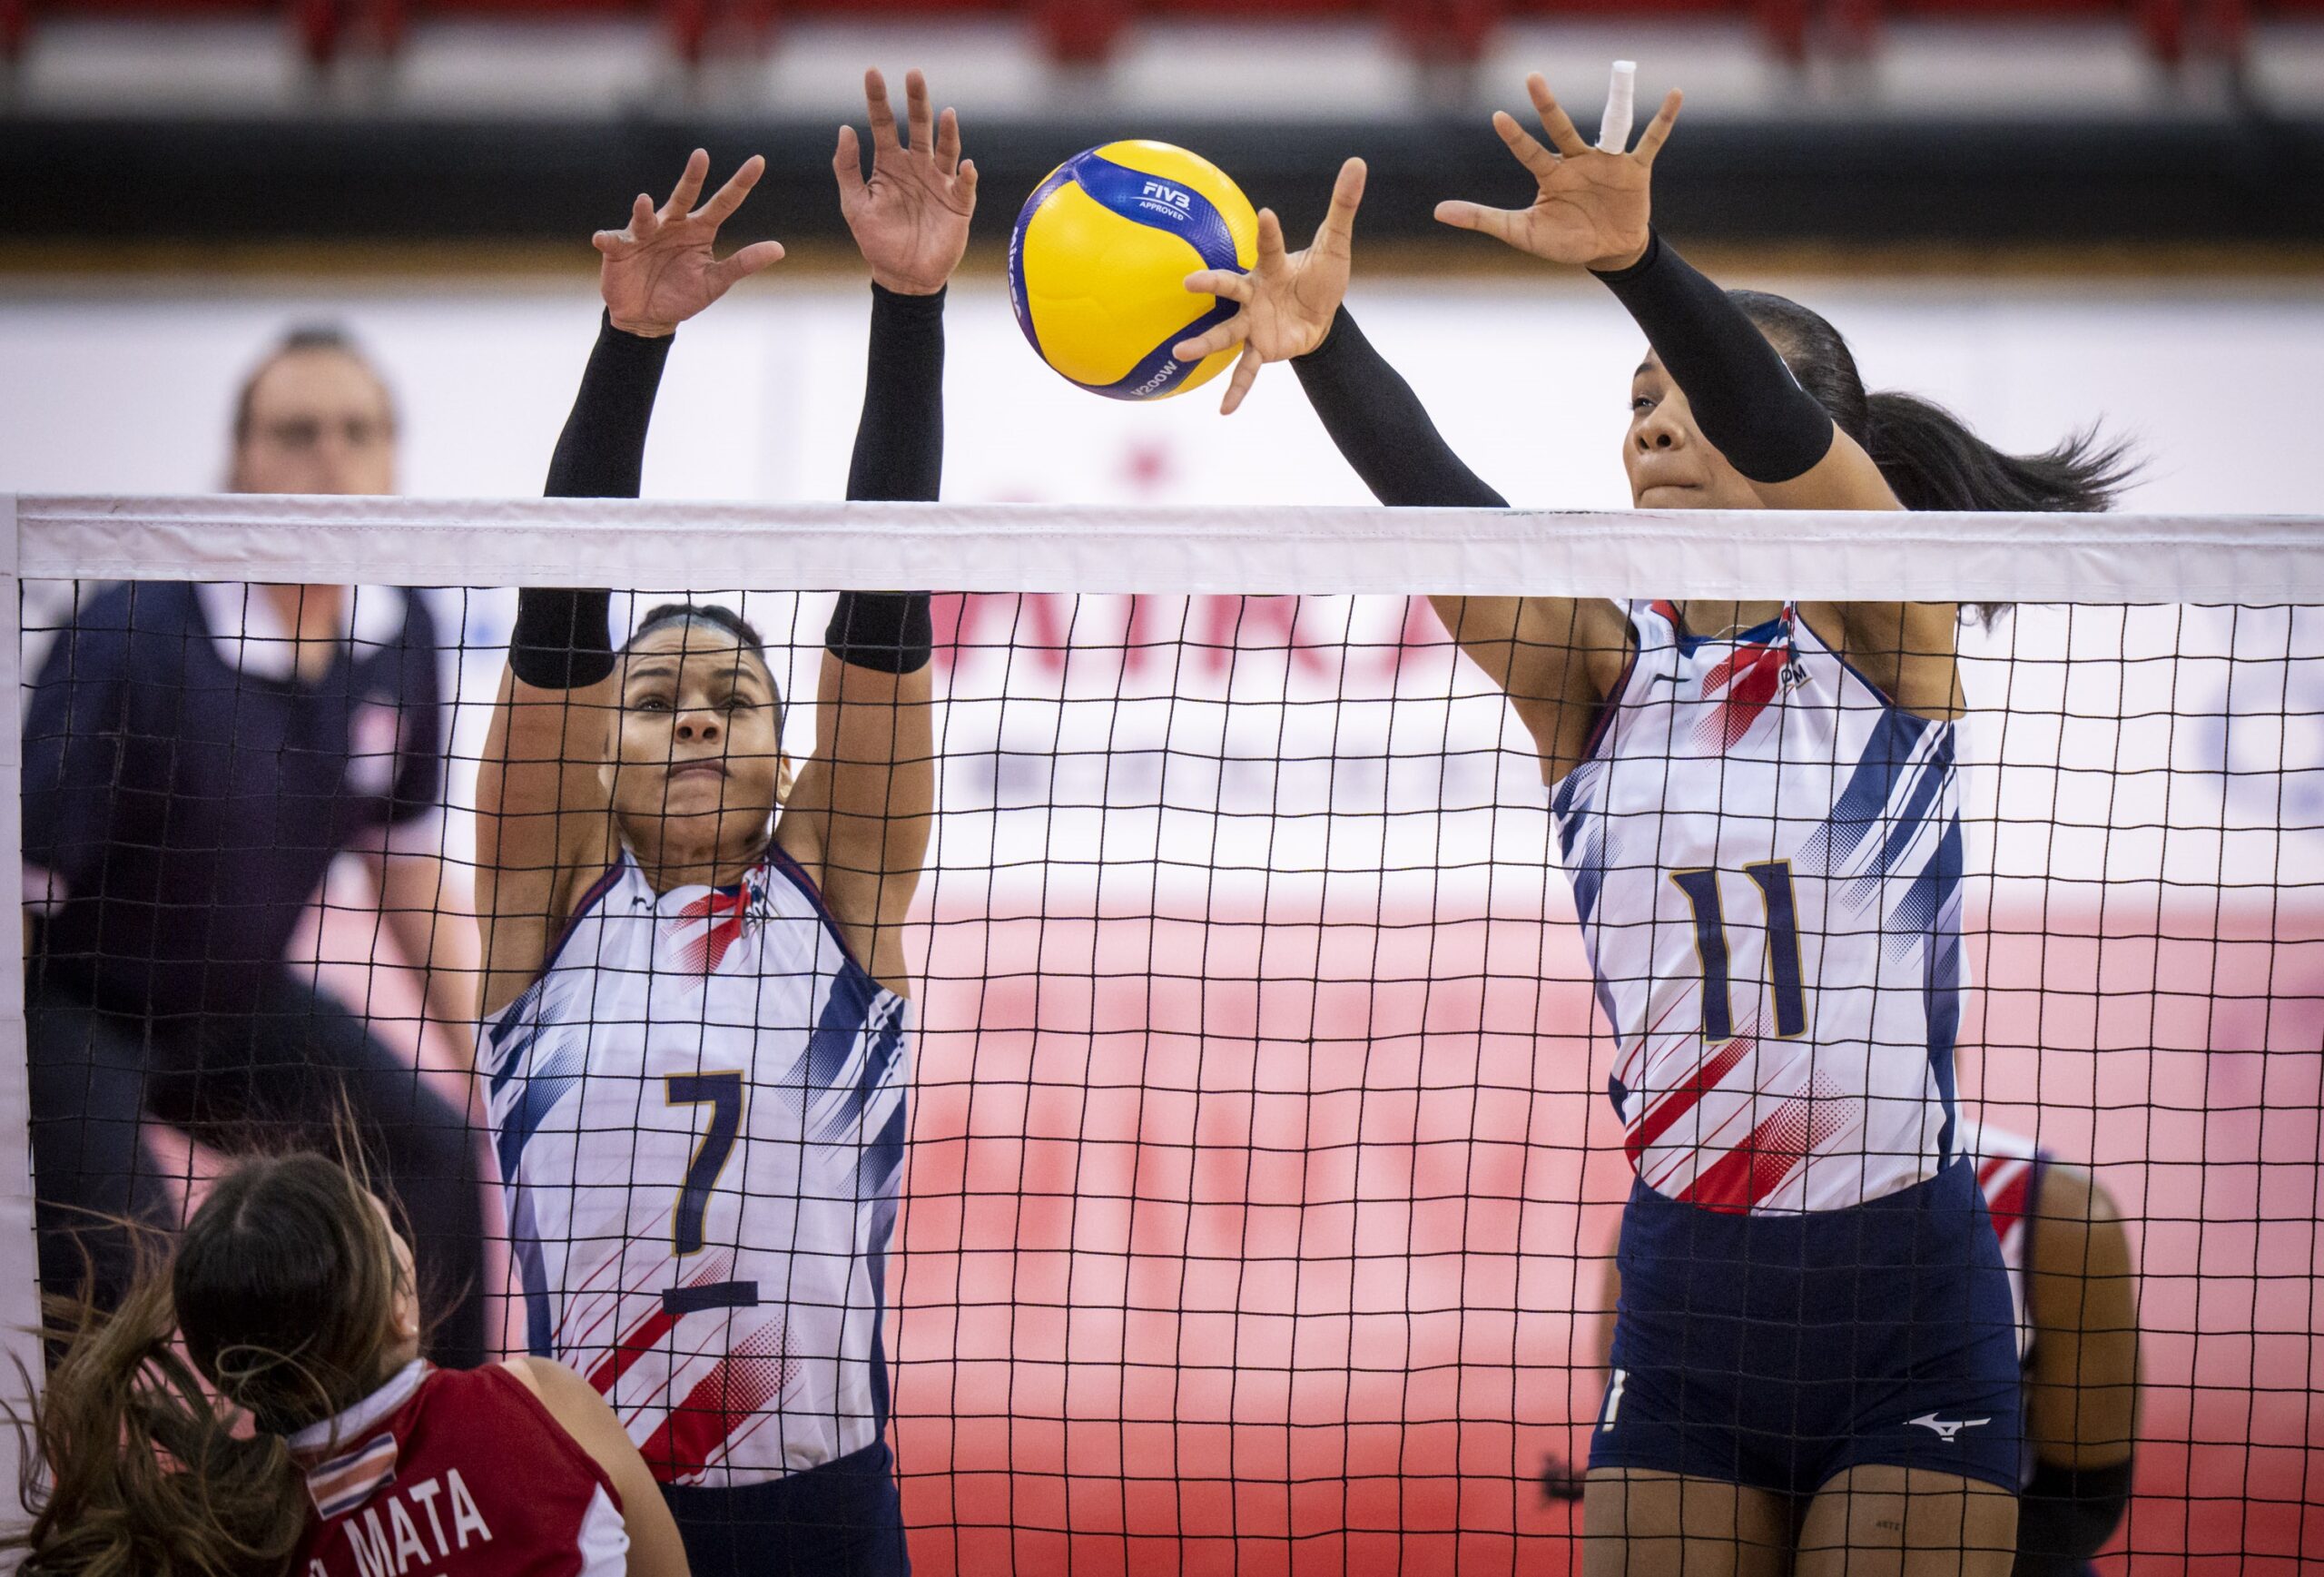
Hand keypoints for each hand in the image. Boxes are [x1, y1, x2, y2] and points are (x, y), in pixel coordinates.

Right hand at [595, 150, 785, 337]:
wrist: (648, 318)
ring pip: (646, 217)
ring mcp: (644, 233)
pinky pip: (613, 241)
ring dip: (644, 211)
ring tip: (644, 202)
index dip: (741, 183)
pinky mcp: (618, 248)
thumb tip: (779, 249)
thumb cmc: (683, 295)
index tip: (759, 161)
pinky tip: (603, 240)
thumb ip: (743, 264)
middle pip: (684, 196)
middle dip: (693, 177)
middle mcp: (673, 224)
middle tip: (702, 155)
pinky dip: (608, 240)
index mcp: (699, 230)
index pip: (724, 203)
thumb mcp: (716, 281)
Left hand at [835, 67, 977, 295]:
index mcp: (889, 163)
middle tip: (913, 74)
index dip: (877, 99)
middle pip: (918, 126)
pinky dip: (967, 175)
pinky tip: (966, 165)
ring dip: (947, 131)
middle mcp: (916, 166)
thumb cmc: (876, 240)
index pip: (883, 124)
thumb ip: (847, 168)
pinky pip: (965, 185)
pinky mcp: (959, 204)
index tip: (872, 73)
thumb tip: (845, 128)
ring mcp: (939, 182)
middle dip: (916, 101)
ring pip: (946, 148)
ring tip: (946, 113)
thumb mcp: (854, 204)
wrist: (903, 276)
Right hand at [1172, 156, 1365, 416]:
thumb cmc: (1321, 275)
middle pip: (1229, 287)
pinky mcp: (1262, 349)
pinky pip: (1246, 371)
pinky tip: (1224, 412)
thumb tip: (1357, 161)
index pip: (1271, 246)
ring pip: (1225, 332)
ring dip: (1202, 343)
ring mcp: (1253, 323)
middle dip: (1210, 283)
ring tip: (1179, 351)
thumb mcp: (1337, 243)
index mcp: (1272, 266)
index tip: (1266, 215)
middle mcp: (1254, 293)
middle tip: (1187, 281)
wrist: (1322, 316)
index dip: (1270, 232)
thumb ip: (1343, 205)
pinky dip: (1236, 391)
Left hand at [1435, 72, 1681, 272]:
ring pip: (1608, 127)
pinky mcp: (1635, 169)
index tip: (1498, 116)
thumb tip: (1437, 211)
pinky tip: (1675, 94)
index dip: (1515, 137)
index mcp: (1550, 174)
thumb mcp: (1521, 233)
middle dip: (1547, 104)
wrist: (1607, 253)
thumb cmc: (1564, 240)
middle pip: (1559, 128)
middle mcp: (1576, 160)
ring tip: (1621, 70)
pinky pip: (1652, 139)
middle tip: (1532, 77)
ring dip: (1616, 101)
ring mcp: (1606, 161)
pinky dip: (1664, 119)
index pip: (1529, 152)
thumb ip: (1483, 219)